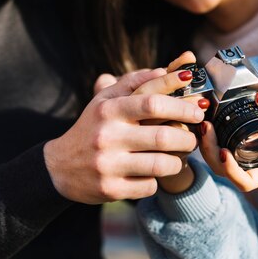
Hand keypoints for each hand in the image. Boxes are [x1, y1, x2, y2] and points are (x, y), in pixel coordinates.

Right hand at [44, 68, 205, 203]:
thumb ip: (134, 83)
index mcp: (108, 109)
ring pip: (161, 163)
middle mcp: (107, 136)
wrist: (58, 167)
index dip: (181, 101)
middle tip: (194, 135)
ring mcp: (108, 164)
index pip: (152, 101)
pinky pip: (150, 185)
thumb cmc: (91, 127)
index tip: (199, 105)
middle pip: (163, 135)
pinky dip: (158, 180)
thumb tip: (166, 70)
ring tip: (180, 155)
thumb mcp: (105, 101)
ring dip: (178, 160)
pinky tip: (153, 173)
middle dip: (187, 136)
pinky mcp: (111, 189)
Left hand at [199, 91, 257, 191]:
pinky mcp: (240, 152)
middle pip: (225, 173)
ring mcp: (247, 161)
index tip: (223, 151)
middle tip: (206, 128)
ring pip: (218, 164)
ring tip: (203, 125)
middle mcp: (257, 168)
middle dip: (211, 153)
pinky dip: (209, 142)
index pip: (247, 181)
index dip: (231, 171)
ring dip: (206, 147)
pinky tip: (206, 125)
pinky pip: (219, 153)